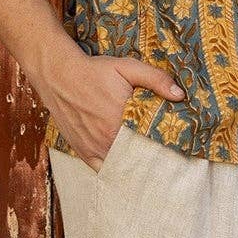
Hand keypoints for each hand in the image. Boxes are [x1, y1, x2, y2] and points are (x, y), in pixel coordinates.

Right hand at [39, 45, 183, 171]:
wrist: (58, 74)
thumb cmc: (94, 70)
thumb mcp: (127, 67)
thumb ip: (155, 79)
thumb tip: (180, 95)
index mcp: (120, 122)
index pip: (150, 145)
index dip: (165, 149)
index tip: (176, 150)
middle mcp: (106, 140)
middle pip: (136, 159)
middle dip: (152, 160)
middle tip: (167, 161)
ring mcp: (92, 148)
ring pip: (120, 167)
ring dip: (134, 167)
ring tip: (150, 167)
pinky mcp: (82, 150)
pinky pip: (102, 169)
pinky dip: (114, 170)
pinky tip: (126, 168)